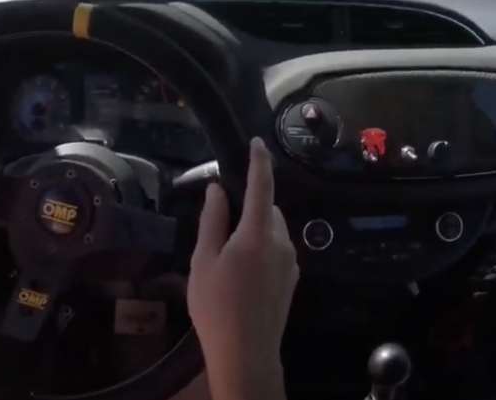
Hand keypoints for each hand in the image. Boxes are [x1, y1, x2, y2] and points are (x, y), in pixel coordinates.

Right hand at [188, 137, 297, 399]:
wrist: (246, 353)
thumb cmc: (217, 307)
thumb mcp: (204, 261)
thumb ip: (212, 221)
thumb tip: (218, 190)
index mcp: (257, 233)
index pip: (262, 186)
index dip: (259, 161)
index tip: (256, 142)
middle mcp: (281, 242)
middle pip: (268, 209)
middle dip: (249, 206)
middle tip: (220, 221)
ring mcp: (290, 262)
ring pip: (273, 230)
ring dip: (254, 229)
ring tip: (226, 253)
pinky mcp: (291, 279)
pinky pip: (277, 250)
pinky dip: (261, 247)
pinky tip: (241, 271)